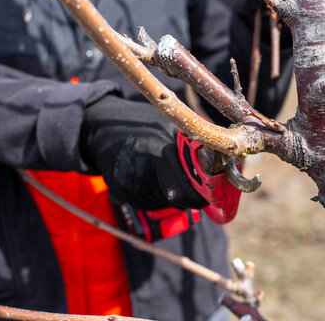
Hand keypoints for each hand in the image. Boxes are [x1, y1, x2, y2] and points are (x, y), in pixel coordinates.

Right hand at [80, 95, 207, 209]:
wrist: (100, 128)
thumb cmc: (141, 122)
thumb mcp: (169, 125)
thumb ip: (194, 144)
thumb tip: (225, 160)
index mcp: (158, 155)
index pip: (188, 192)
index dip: (203, 192)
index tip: (211, 186)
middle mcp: (142, 175)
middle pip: (178, 199)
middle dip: (190, 192)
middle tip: (193, 178)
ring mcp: (130, 187)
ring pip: (166, 203)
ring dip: (173, 192)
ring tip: (164, 168)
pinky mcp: (122, 193)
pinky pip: (151, 201)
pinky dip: (157, 192)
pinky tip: (150, 174)